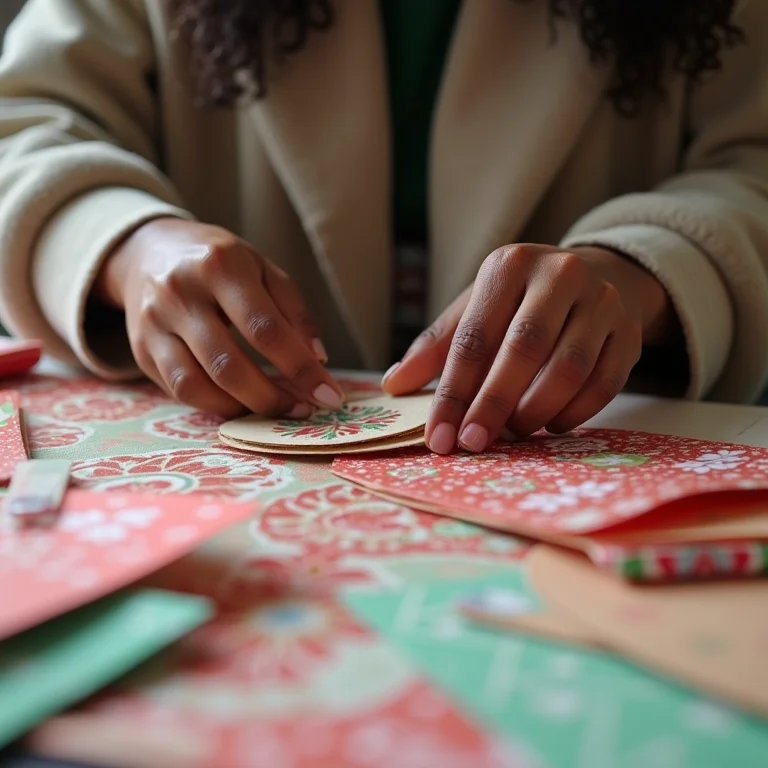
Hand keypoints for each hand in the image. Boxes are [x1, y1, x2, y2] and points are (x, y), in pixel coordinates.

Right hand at [95, 218, 343, 417]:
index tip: (329, 394)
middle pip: (228, 365)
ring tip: (274, 409)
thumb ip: (294, 312)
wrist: (149, 251)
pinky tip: (241, 403)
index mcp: (220, 266)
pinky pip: (179, 391)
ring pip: (196, 386)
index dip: (300, 369)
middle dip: (271, 398)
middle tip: (302, 408)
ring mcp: (153, 324)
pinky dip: (215, 405)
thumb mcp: (263, 270)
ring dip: (242, 409)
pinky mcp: (141, 349)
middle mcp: (180, 293)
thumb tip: (318, 361)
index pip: (265, 330)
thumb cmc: (220, 263)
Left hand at [383, 243, 672, 453]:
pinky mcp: (629, 332)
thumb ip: (437, 345)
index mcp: (509, 266)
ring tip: (512, 435)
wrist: (598, 275)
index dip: (453, 391)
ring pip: (569, 367)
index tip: (439, 435)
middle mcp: (559, 275)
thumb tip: (393, 384)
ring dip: (535, 411)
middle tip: (472, 442)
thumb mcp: (476, 308)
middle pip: (523, 349)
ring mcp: (602, 301)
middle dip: (493, 404)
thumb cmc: (522, 300)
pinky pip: (604, 383)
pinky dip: (574, 412)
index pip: (474, 336)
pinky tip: (551, 426)